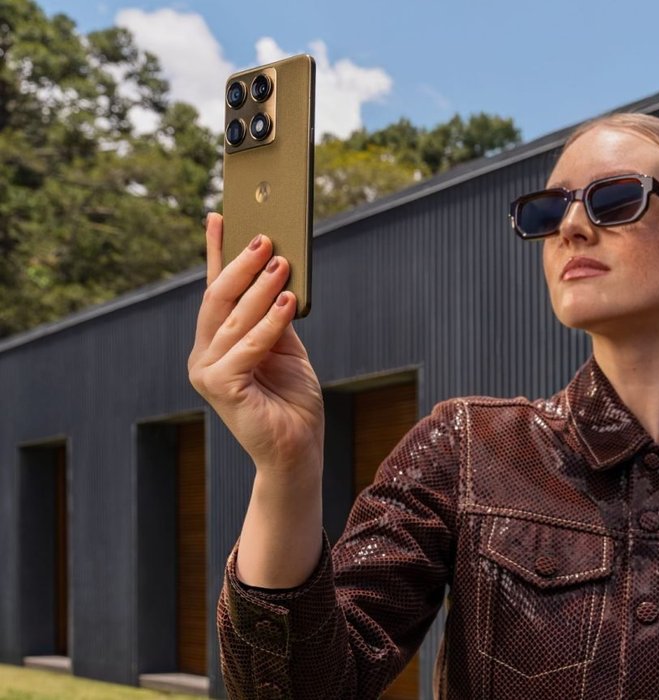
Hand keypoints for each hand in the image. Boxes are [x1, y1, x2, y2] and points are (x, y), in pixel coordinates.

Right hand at [187, 213, 323, 475]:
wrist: (296, 450)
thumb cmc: (291, 399)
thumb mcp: (286, 348)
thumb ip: (276, 315)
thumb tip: (278, 270)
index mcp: (216, 343)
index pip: (215, 290)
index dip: (217, 253)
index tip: (220, 216)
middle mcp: (204, 355)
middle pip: (218, 299)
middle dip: (241, 264)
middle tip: (265, 236)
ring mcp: (207, 372)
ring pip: (234, 318)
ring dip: (260, 287)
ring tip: (281, 261)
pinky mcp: (221, 388)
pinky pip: (249, 345)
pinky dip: (270, 321)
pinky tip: (289, 301)